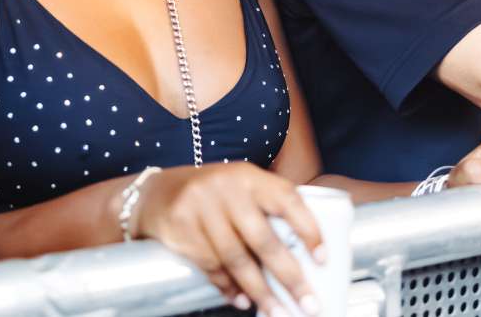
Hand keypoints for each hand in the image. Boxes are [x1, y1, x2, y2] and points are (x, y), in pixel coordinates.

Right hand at [133, 163, 321, 315]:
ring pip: (237, 260)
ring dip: (260, 292)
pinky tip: (242, 301)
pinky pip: (211, 266)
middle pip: (263, 239)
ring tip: (278, 312)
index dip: (308, 229)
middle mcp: (226, 189)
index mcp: (249, 176)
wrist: (157, 193)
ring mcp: (201, 208)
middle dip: (289, 277)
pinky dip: (229, 288)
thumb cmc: (213, 195)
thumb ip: (266, 210)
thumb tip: (304, 254)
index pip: (286, 200)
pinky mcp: (182, 228)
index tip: (322, 260)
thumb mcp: (240, 188)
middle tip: (309, 303)